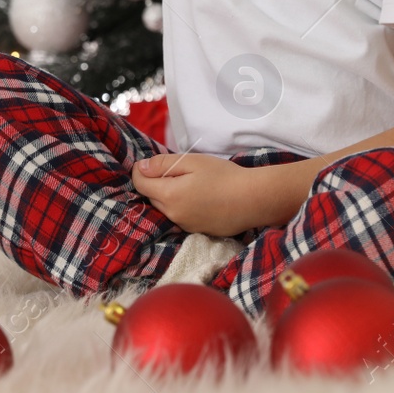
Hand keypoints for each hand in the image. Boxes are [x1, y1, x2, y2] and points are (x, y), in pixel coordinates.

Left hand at [130, 152, 267, 237]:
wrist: (253, 200)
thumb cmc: (223, 176)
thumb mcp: (192, 161)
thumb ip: (163, 164)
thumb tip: (140, 168)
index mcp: (169, 196)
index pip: (140, 184)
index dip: (141, 171)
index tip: (151, 162)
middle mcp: (172, 215)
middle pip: (151, 197)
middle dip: (155, 183)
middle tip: (176, 170)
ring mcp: (185, 226)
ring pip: (165, 208)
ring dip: (169, 195)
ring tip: (190, 183)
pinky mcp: (197, 231)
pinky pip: (180, 217)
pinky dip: (182, 206)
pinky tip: (200, 197)